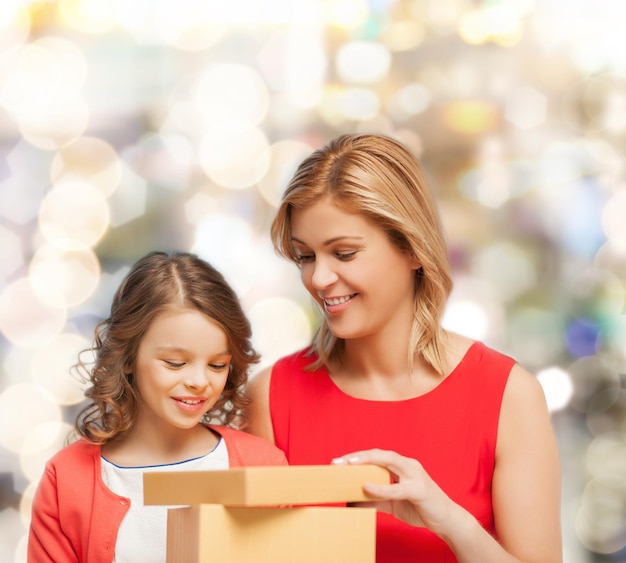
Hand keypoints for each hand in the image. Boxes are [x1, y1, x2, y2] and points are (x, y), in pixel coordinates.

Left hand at [332, 448, 462, 536]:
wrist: (447, 521)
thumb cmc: (420, 508)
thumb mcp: (393, 503)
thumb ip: (375, 500)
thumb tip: (351, 502)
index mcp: (402, 466)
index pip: (376, 456)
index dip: (357, 457)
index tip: (338, 462)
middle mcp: (408, 465)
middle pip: (379, 454)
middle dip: (357, 456)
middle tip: (337, 462)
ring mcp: (415, 475)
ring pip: (389, 461)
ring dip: (367, 461)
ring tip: (348, 465)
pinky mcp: (420, 490)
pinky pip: (397, 487)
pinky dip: (381, 487)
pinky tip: (367, 486)